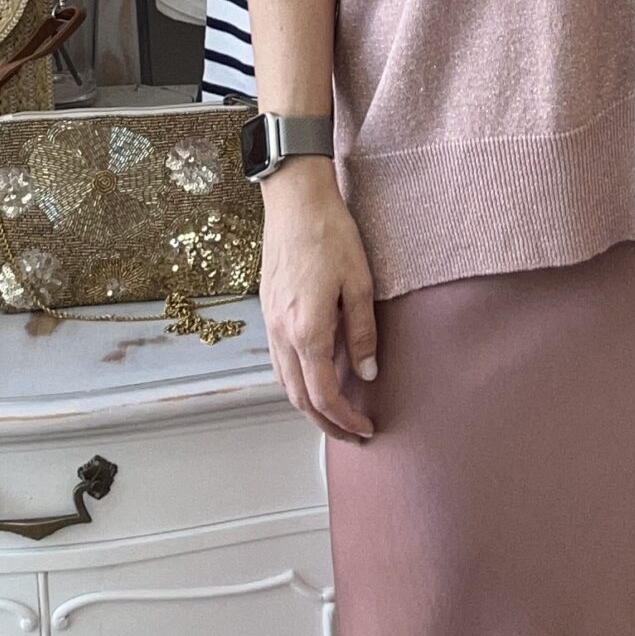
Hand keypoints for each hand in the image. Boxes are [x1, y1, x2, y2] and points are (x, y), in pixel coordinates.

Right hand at [258, 161, 380, 442]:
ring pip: (284, 382)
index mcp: (308, 330)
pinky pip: (278, 361)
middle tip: (353, 434)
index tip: (367, 429)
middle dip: (326, 423)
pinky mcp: (267, 311)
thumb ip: (362, 334)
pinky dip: (295, 382)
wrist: (295, 201)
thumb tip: (367, 375)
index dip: (345, 419)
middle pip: (299, 398)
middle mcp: (282, 333)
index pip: (324, 394)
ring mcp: (270, 323)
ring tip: (336, 415)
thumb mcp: (359, 284)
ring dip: (309, 406)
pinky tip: (314, 379)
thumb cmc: (331, 235)